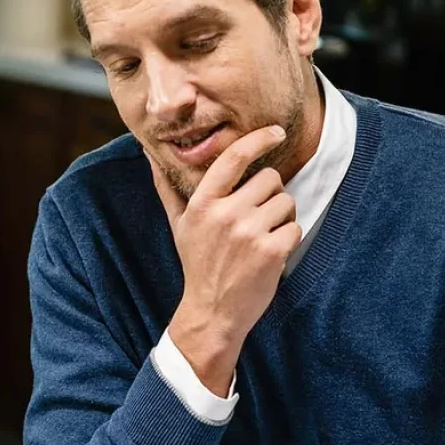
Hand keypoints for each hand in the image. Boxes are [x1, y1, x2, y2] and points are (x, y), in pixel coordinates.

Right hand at [148, 127, 301, 395]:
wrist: (212, 312)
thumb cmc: (197, 265)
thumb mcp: (179, 225)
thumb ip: (168, 189)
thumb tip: (149, 156)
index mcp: (203, 203)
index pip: (234, 157)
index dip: (259, 139)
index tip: (276, 132)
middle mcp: (225, 214)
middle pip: (270, 179)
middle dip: (270, 195)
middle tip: (257, 219)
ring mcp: (249, 233)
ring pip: (286, 202)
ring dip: (281, 218)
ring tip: (262, 238)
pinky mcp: (271, 252)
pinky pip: (295, 227)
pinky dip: (289, 239)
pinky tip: (270, 254)